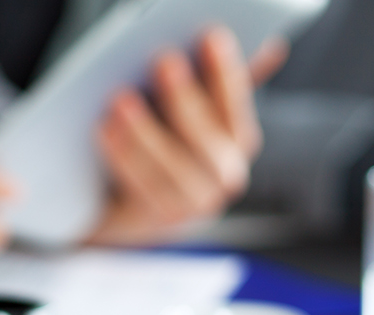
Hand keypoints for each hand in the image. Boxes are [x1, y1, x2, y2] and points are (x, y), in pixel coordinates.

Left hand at [87, 28, 286, 245]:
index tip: (210, 36)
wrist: (135, 208)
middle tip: (162, 60)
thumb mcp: (191, 114)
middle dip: (184, 98)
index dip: (225, 72)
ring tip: (120, 100)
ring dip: (144, 131)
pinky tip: (104, 130)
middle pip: (206, 139)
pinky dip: (122, 157)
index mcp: (239, 141)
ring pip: (170, 168)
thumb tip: (269, 48)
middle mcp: (225, 177)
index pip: (236, 103)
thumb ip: (216, 84)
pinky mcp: (159, 218)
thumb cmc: (165, 143)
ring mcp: (193, 203)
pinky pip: (141, 186)